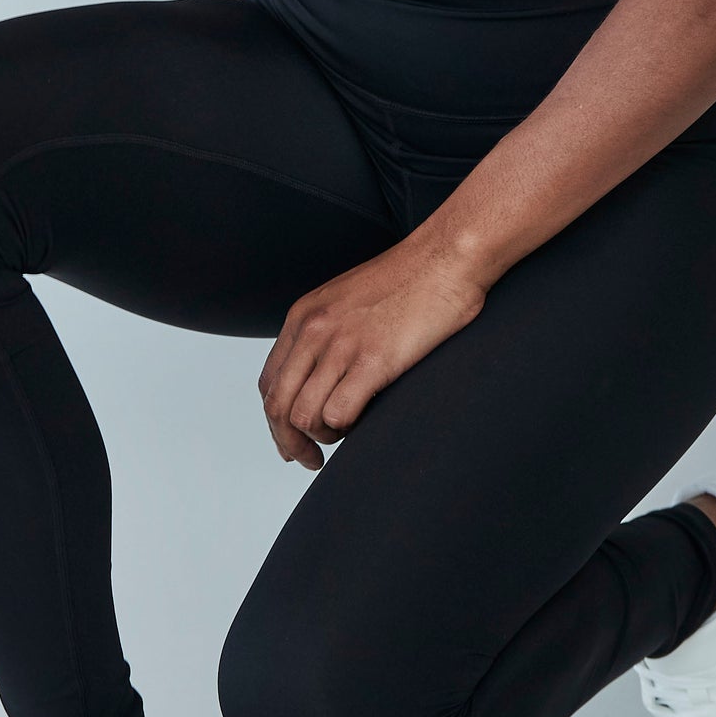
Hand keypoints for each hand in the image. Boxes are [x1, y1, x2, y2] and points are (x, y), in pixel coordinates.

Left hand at [259, 231, 486, 469]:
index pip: (269, 383)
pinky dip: (345, 429)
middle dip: (290, 443)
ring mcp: (341, 345)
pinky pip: (337, 414)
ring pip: (302, 416)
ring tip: (344, 436)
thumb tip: (322, 375)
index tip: (293, 440)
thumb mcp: (348, 299)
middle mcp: (313, 331)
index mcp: (304, 317)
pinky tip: (363, 421)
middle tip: (311, 460)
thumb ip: (327, 332)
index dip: (276, 420)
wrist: (447, 257)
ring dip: (320, 439)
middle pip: (277, 406)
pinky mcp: (373, 361)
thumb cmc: (410, 280)